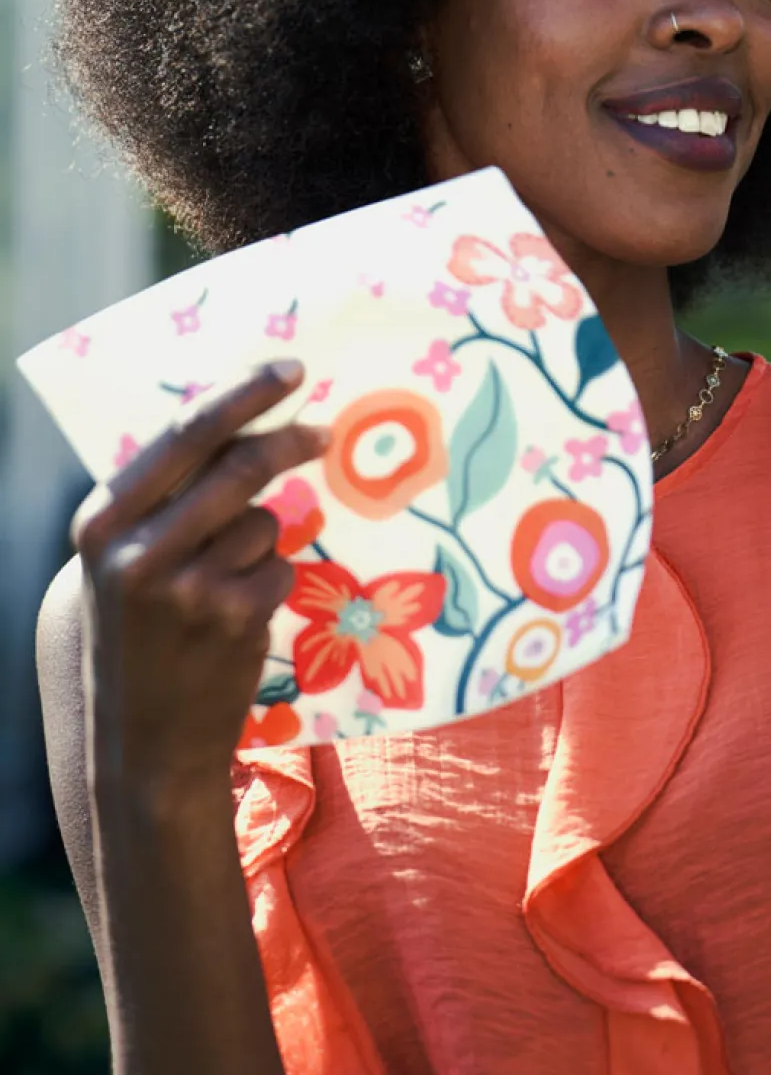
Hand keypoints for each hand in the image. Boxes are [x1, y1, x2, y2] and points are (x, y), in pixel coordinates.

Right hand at [71, 361, 327, 796]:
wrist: (146, 745)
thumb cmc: (140, 638)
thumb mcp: (124, 563)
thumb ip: (166, 499)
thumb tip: (242, 420)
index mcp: (103, 523)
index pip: (184, 435)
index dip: (244, 395)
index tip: (290, 369)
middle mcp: (137, 550)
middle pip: (239, 465)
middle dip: (289, 439)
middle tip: (324, 431)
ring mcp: (188, 587)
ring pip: (267, 521)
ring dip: (267, 539)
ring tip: (226, 585)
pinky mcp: (233, 618)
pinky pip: (281, 567)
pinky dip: (273, 581)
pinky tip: (237, 619)